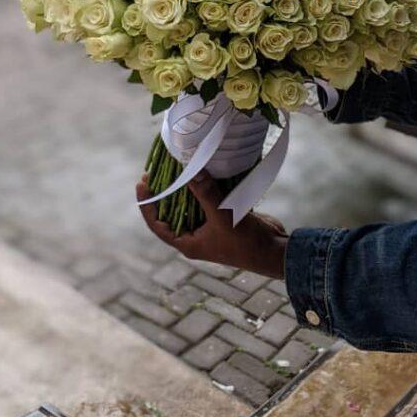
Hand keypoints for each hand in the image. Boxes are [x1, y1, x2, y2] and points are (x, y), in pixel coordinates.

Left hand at [136, 171, 288, 279]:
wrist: (274, 251)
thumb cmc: (245, 241)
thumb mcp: (222, 216)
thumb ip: (206, 193)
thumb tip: (190, 170)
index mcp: (188, 243)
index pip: (157, 225)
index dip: (147, 205)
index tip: (142, 183)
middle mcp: (196, 235)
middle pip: (172, 212)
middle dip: (165, 191)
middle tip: (158, 169)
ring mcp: (210, 226)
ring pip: (191, 203)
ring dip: (186, 186)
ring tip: (178, 165)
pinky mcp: (224, 218)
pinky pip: (209, 199)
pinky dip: (206, 186)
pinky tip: (203, 169)